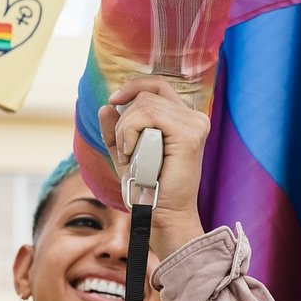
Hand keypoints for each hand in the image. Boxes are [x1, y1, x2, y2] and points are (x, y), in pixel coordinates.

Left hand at [98, 77, 206, 259]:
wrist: (162, 215)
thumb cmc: (148, 189)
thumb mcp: (126, 154)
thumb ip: (117, 131)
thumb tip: (106, 107)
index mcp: (184, 119)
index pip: (158, 85)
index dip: (134, 86)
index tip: (112, 100)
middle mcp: (193, 118)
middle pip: (147, 95)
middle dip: (124, 120)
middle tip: (125, 151)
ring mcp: (194, 124)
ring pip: (144, 105)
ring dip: (125, 130)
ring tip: (129, 156)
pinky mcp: (189, 134)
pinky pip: (148, 116)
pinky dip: (131, 132)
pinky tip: (132, 153)